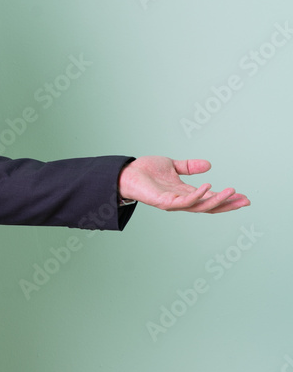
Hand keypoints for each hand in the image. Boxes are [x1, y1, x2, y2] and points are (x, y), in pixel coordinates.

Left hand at [118, 156, 249, 213]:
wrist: (126, 173)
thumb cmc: (145, 171)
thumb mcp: (172, 166)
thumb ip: (189, 167)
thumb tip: (209, 165)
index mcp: (185, 193)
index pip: (210, 198)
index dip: (226, 198)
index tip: (243, 197)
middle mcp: (181, 200)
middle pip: (209, 206)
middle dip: (228, 204)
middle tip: (246, 201)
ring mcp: (173, 203)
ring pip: (200, 206)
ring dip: (217, 200)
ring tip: (231, 191)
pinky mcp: (164, 202)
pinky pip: (184, 201)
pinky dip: (197, 195)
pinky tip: (207, 187)